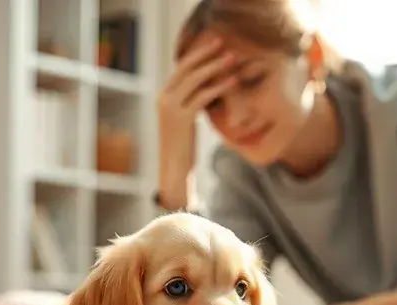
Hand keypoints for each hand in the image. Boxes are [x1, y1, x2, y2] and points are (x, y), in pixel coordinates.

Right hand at [156, 33, 237, 208]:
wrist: (174, 170)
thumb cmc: (183, 147)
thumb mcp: (185, 120)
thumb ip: (191, 102)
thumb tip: (207, 88)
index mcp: (163, 96)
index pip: (180, 68)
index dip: (198, 54)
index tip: (213, 45)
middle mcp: (163, 98)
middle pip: (185, 67)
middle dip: (205, 53)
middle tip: (223, 43)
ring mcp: (170, 108)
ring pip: (194, 79)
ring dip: (214, 66)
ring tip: (231, 58)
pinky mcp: (181, 119)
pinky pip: (202, 96)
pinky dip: (219, 86)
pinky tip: (232, 80)